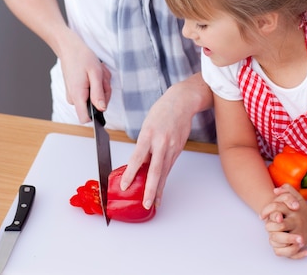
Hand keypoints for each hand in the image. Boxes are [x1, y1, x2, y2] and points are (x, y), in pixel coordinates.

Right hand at [59, 30, 111, 122]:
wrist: (69, 47)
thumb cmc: (81, 57)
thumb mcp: (95, 73)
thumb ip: (98, 93)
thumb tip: (102, 109)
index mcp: (77, 95)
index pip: (85, 118)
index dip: (96, 115)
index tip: (103, 102)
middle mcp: (73, 98)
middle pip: (94, 106)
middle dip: (103, 92)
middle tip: (102, 78)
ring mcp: (73, 94)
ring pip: (93, 98)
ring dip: (100, 86)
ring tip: (97, 73)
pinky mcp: (75, 90)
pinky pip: (89, 92)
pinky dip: (95, 84)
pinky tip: (93, 73)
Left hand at [120, 78, 209, 208]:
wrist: (182, 102)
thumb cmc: (161, 111)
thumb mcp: (147, 125)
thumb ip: (144, 145)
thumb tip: (138, 164)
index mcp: (148, 134)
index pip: (137, 158)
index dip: (131, 173)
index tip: (125, 186)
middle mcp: (161, 142)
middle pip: (155, 170)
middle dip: (150, 189)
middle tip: (145, 204)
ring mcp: (171, 147)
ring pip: (164, 172)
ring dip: (158, 189)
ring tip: (153, 203)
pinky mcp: (178, 149)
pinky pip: (169, 167)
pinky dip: (164, 179)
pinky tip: (160, 188)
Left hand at [261, 184, 306, 258]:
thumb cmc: (305, 209)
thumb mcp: (297, 196)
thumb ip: (287, 190)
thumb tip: (275, 190)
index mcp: (292, 209)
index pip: (275, 207)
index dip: (265, 211)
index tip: (262, 216)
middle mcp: (295, 220)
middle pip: (278, 224)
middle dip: (269, 226)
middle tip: (267, 226)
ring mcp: (299, 233)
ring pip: (282, 238)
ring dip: (273, 237)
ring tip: (272, 235)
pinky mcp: (302, 243)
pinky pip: (288, 250)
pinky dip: (282, 250)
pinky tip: (279, 245)